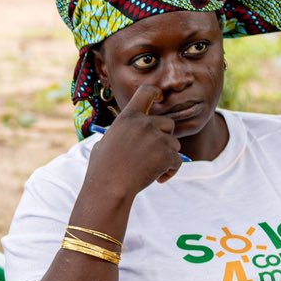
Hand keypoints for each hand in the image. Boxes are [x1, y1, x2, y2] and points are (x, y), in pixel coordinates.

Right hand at [85, 82, 182, 201]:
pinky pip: (178, 161)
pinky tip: (158, 179)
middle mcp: (144, 124)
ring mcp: (157, 139)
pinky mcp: (166, 155)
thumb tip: (127, 134)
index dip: (156, 93)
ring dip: (167, 156)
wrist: (109, 188)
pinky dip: (170, 170)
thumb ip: (121, 134)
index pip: (147, 92)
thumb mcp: (105, 143)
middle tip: (152, 154)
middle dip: (164, 138)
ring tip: (152, 170)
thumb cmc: (102, 169)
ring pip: (174, 144)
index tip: (159, 97)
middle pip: (168, 123)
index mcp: (128, 118)